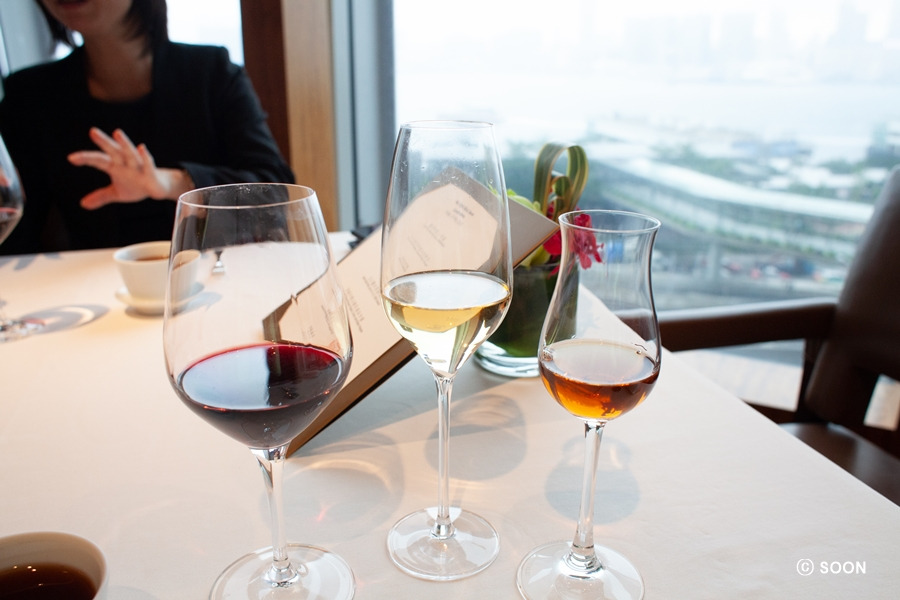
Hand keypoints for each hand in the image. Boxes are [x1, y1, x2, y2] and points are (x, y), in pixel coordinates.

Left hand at [68, 127, 193, 209]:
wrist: (157, 188)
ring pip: (130, 153)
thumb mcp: (116, 193)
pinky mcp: (151, 172)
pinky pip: (148, 164)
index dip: (85, 158)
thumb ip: (101, 196)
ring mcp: (138, 166)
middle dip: (104, 141)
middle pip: (113, 150)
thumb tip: (83, 204)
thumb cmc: (136, 185)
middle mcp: (125, 162)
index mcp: (115, 165)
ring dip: (124, 143)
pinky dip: (145, 157)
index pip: (98, 160)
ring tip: (117, 132)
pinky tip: (142, 148)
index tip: (71, 158)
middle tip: (93, 132)